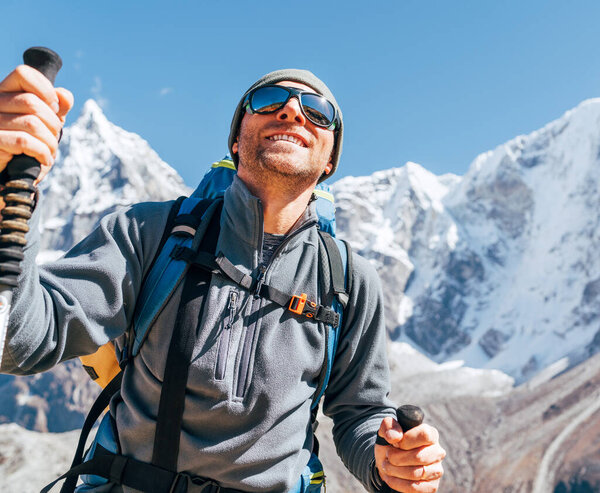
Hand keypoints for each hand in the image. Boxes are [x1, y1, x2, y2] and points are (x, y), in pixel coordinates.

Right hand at [0, 64, 73, 184]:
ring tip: (49, 152)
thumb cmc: (29, 147)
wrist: (11, 176)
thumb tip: (64, 96)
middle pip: (32, 103)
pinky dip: (42, 152)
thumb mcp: (46, 125)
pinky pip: (24, 141)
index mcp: (6, 93)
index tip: (54, 107)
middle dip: (53, 124)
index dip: (45, 89)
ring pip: (32, 123)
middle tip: (53, 137)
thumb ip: (56, 108)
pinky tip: (44, 160)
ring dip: (50, 142)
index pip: (24, 74)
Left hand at [375, 416, 445, 491]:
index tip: (395, 443)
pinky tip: (390, 477)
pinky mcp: (432, 486)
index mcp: (430, 434)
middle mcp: (437, 452)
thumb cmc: (391, 443)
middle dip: (397, 458)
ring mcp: (436, 470)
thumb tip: (394, 437)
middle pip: (419, 457)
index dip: (406, 440)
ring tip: (386, 466)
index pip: (424, 435)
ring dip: (396, 471)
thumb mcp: (386, 430)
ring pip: (417, 473)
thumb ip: (389, 426)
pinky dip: (398, 484)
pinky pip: (416, 488)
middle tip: (388, 456)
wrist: (389, 461)